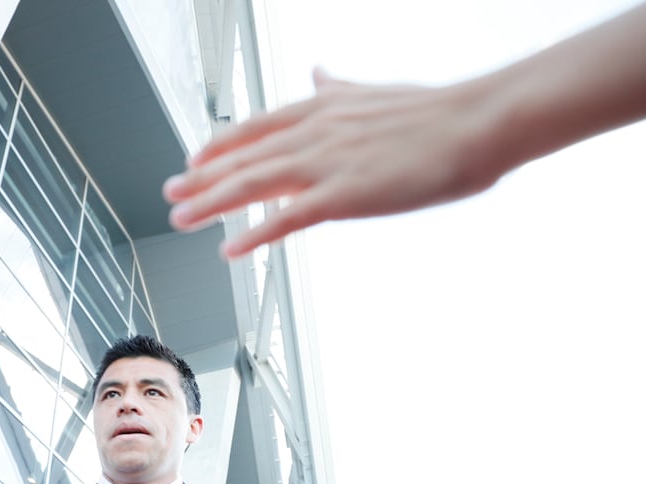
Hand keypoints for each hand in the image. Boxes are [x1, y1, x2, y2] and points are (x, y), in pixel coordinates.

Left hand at [164, 70, 516, 257]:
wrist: (477, 123)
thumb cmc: (437, 113)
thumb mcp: (374, 92)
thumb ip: (338, 88)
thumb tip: (318, 73)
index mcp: (322, 108)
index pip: (256, 126)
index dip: (220, 145)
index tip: (193, 159)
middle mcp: (315, 132)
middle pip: (243, 156)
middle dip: (200, 177)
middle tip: (169, 192)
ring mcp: (327, 163)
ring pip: (253, 183)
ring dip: (211, 202)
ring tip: (180, 217)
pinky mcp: (345, 195)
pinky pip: (287, 218)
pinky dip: (253, 233)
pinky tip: (229, 247)